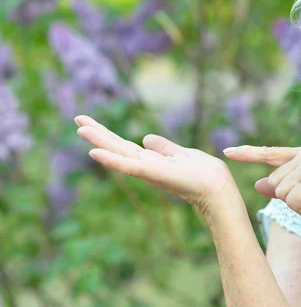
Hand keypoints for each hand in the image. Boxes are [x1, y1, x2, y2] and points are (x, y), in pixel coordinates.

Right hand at [75, 115, 236, 214]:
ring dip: (100, 141)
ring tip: (80, 128)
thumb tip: (146, 137)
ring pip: (118, 154)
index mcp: (151, 161)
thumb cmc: (203, 173)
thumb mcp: (181, 154)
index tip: (89, 122)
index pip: (125, 146)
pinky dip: (112, 160)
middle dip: (98, 133)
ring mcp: (148, 171)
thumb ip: (164, 147)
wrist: (217, 188)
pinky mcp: (153, 174)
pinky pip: (128, 167)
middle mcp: (146, 166)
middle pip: (117, 148)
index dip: (108, 135)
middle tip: (77, 118)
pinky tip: (95, 152)